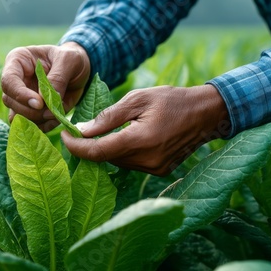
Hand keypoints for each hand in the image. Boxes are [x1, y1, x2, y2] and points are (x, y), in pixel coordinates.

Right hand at [1, 42, 89, 130]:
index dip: (21, 95)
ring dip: (37, 120)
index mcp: (18, 60)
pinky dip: (43, 126)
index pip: (8, 81)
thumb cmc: (72, 58)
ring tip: (56, 113)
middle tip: (51, 111)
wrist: (80, 69)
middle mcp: (15, 79)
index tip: (39, 104)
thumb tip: (44, 100)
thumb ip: (57, 78)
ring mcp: (20, 97)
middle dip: (31, 110)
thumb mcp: (69, 60)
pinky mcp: (29, 110)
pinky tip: (56, 118)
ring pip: (16, 115)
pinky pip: (29, 124)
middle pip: (10, 101)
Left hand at [62, 85, 229, 175]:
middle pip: (106, 158)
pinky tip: (127, 138)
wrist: (206, 113)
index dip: (76, 147)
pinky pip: (131, 164)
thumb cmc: (171, 100)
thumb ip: (108, 117)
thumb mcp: (137, 99)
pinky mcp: (160, 171)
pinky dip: (123, 152)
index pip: (98, 151)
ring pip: (117, 162)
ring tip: (109, 130)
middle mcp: (147, 159)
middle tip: (81, 129)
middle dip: (90, 146)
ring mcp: (155, 168)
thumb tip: (82, 130)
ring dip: (108, 149)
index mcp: (140, 140)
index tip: (63, 136)